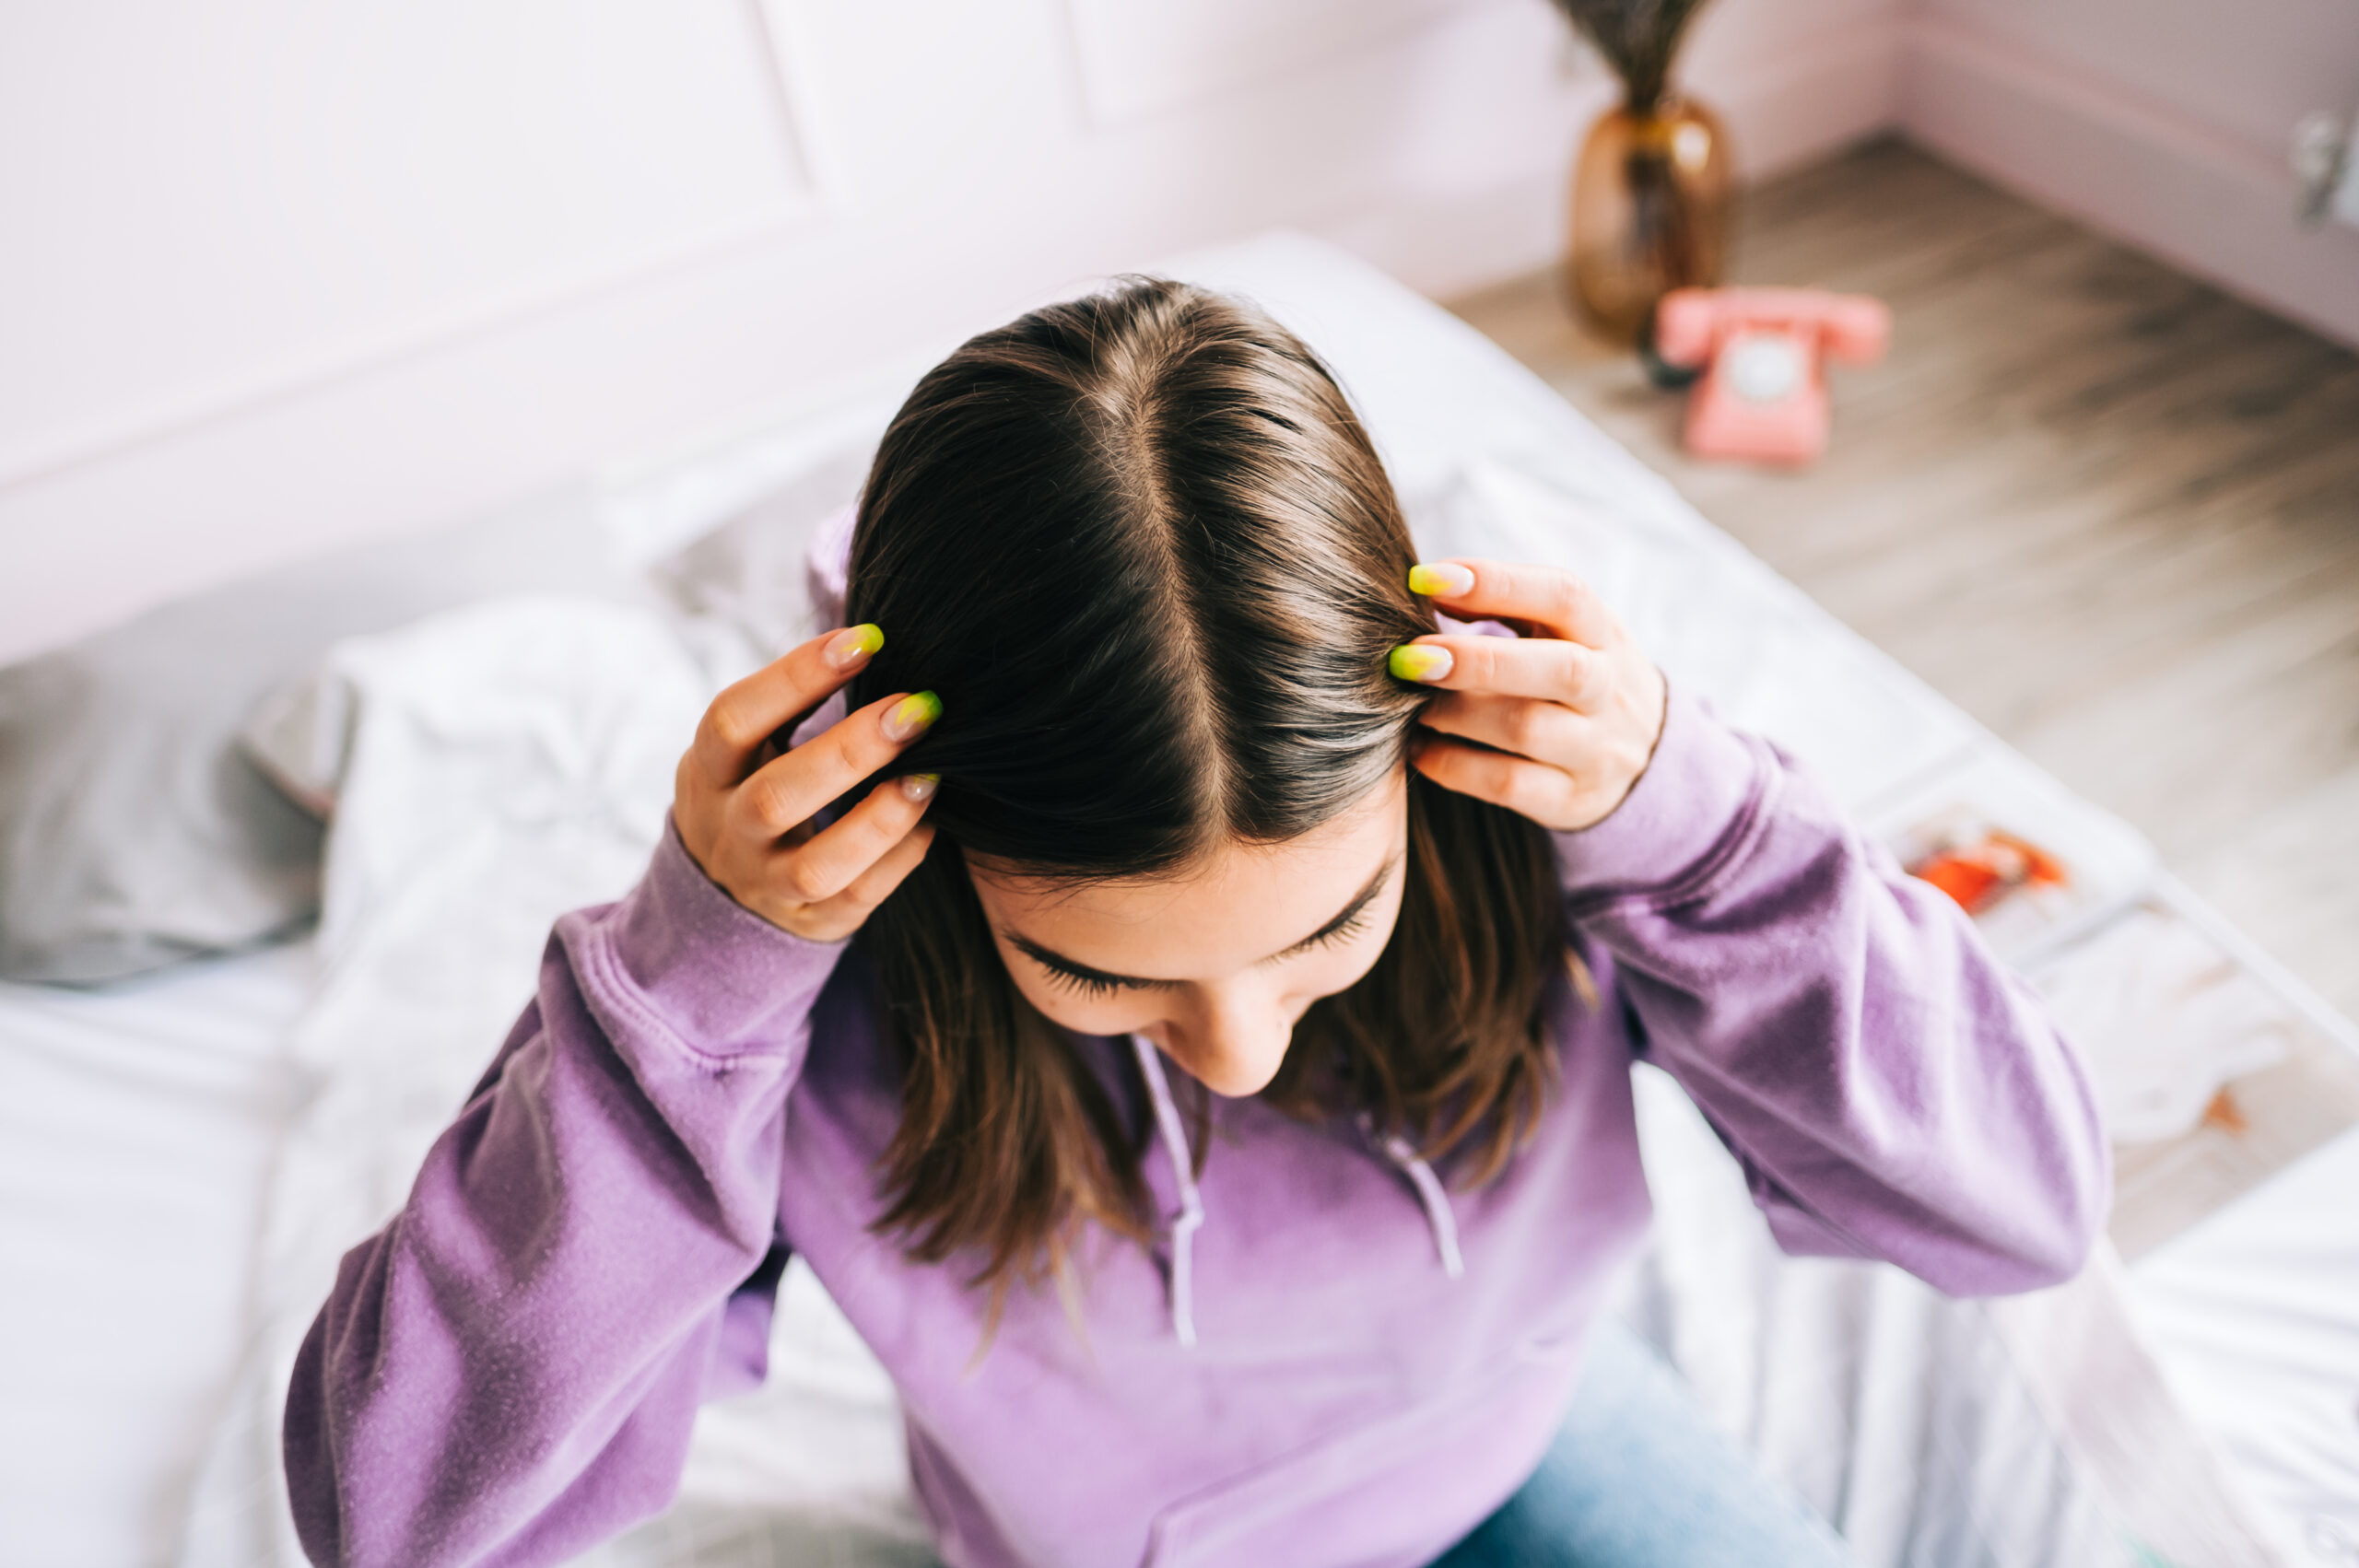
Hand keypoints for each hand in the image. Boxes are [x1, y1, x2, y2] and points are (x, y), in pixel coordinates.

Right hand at [672, 624, 941, 941]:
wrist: (725, 894)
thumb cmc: (755, 788)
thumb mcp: (749, 746)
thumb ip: (792, 702)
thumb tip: (870, 638)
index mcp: (708, 771)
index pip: (732, 720)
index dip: (795, 677)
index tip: (866, 640)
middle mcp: (728, 831)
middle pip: (777, 796)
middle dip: (852, 750)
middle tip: (915, 709)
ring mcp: (766, 884)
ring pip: (816, 865)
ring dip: (880, 817)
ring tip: (930, 773)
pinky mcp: (810, 923)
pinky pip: (859, 898)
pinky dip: (900, 856)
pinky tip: (932, 816)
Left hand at [1390, 560, 1667, 832]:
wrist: (1644, 759)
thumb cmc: (1574, 677)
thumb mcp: (1560, 632)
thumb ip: (1503, 604)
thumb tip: (1428, 584)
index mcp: (1604, 635)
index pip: (1565, 597)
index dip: (1497, 583)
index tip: (1427, 579)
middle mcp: (1610, 692)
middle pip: (1561, 669)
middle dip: (1479, 661)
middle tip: (1410, 658)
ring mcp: (1596, 751)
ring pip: (1527, 729)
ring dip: (1455, 714)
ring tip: (1412, 704)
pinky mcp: (1571, 800)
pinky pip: (1507, 784)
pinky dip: (1452, 764)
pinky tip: (1420, 748)